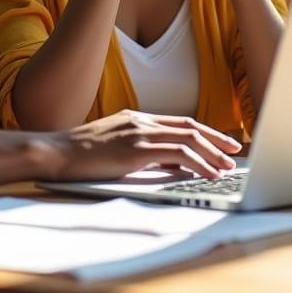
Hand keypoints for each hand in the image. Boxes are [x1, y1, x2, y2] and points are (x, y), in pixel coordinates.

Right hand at [48, 110, 241, 181]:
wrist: (57, 152)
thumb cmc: (81, 156)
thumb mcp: (115, 149)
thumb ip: (142, 151)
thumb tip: (172, 166)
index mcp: (136, 118)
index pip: (180, 122)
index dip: (205, 132)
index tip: (222, 142)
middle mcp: (141, 121)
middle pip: (189, 127)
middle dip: (215, 140)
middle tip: (234, 152)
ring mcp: (139, 133)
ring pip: (188, 139)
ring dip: (212, 154)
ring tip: (226, 168)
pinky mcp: (136, 150)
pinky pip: (177, 155)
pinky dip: (198, 164)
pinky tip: (208, 174)